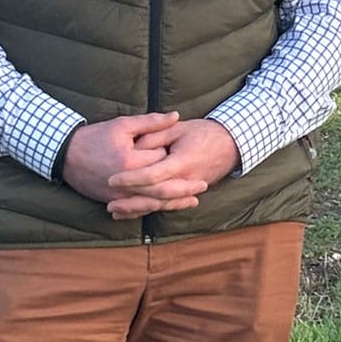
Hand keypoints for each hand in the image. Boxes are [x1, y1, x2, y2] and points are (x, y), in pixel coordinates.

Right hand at [61, 112, 203, 217]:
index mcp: (130, 162)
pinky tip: (166, 208)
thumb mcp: (122, 125)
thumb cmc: (94, 137)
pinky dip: (154, 209)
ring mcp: (119, 197)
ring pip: (152, 204)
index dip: (172, 155)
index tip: (184, 150)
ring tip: (192, 200)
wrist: (65, 155)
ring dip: (173, 203)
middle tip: (203, 186)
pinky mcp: (113, 202)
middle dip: (184, 189)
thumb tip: (176, 116)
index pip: (160, 162)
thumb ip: (151, 122)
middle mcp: (126, 184)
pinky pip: (137, 209)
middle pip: (162, 190)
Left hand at [104, 117, 241, 220]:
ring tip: (115, 211)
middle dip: (131, 200)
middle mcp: (185, 180)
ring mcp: (187, 189)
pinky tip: (131, 213)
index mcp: (181, 162)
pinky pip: (167, 205)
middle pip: (155, 196)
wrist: (231, 144)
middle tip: (109, 202)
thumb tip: (135, 145)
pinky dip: (148, 210)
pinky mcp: (187, 193)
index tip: (112, 179)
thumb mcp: (179, 128)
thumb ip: (156, 134)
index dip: (131, 178)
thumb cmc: (204, 133)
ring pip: (160, 205)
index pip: (153, 174)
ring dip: (137, 209)